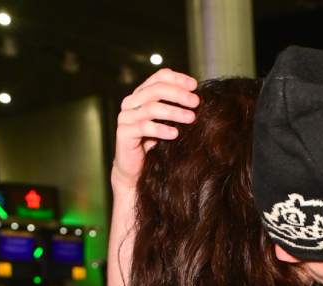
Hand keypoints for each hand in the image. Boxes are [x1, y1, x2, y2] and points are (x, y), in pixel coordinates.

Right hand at [113, 68, 199, 189]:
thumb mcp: (168, 124)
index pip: (159, 77)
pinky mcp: (124, 133)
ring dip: (174, 112)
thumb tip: (198, 99)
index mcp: (142, 95)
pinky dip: (161, 130)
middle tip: (196, 102)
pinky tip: (175, 134)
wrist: (136, 171)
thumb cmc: (155, 146)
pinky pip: (144, 128)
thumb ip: (176, 109)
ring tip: (191, 118)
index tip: (195, 85)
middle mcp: (131, 102)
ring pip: (151, 108)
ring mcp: (126, 117)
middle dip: (179, 94)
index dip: (178, 79)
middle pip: (156, 90)